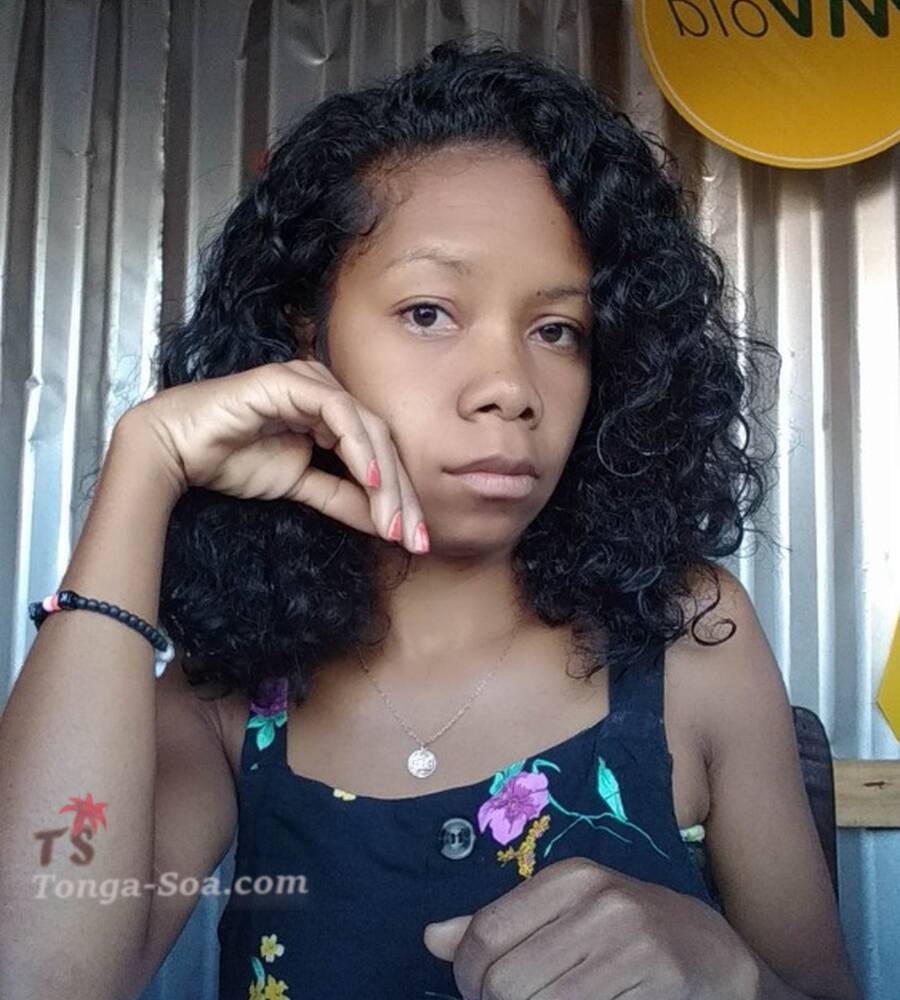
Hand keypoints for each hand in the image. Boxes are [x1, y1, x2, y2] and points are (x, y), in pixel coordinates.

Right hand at [117, 359, 425, 551]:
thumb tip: (388, 525)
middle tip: (416, 538)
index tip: (414, 540)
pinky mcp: (294, 381)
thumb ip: (344, 500)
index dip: (402, 499)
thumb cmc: (232, 461)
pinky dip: (358, 446)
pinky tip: (371, 480)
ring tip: (393, 521)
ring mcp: (313, 383)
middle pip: (383, 444)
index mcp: (334, 417)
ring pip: (369, 429)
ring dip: (386, 480)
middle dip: (403, 496)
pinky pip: (339, 413)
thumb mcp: (301, 488)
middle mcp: (330, 396)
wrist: (178, 449)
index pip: (381, 457)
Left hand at [423, 857, 758, 998]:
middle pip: (508, 983)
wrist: (717, 955)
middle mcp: (601, 901)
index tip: (476, 992)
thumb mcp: (566, 913)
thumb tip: (432, 938)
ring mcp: (633, 943)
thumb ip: (501, 924)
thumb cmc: (627, 932)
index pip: (486, 933)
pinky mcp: (659, 981)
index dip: (467, 976)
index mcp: (571, 878)